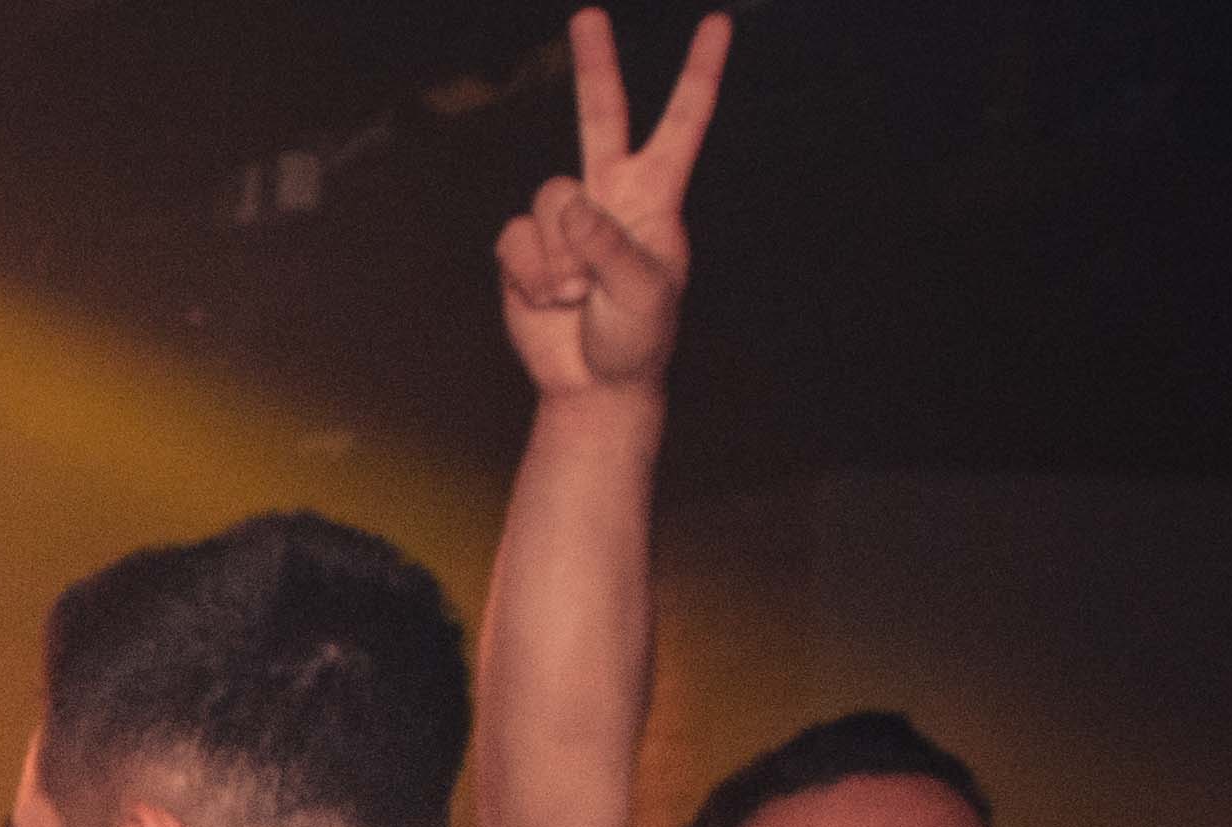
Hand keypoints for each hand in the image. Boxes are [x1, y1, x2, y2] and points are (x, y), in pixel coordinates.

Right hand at [495, 12, 725, 403]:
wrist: (591, 384)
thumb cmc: (637, 338)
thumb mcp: (646, 293)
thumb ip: (611, 246)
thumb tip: (571, 208)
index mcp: (656, 197)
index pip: (682, 123)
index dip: (698, 74)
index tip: (717, 25)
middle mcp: (608, 195)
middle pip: (600, 115)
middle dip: (595, 64)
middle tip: (589, 15)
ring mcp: (563, 220)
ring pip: (548, 196)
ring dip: (559, 256)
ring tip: (575, 294)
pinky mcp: (524, 248)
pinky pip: (514, 237)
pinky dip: (529, 275)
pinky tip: (548, 300)